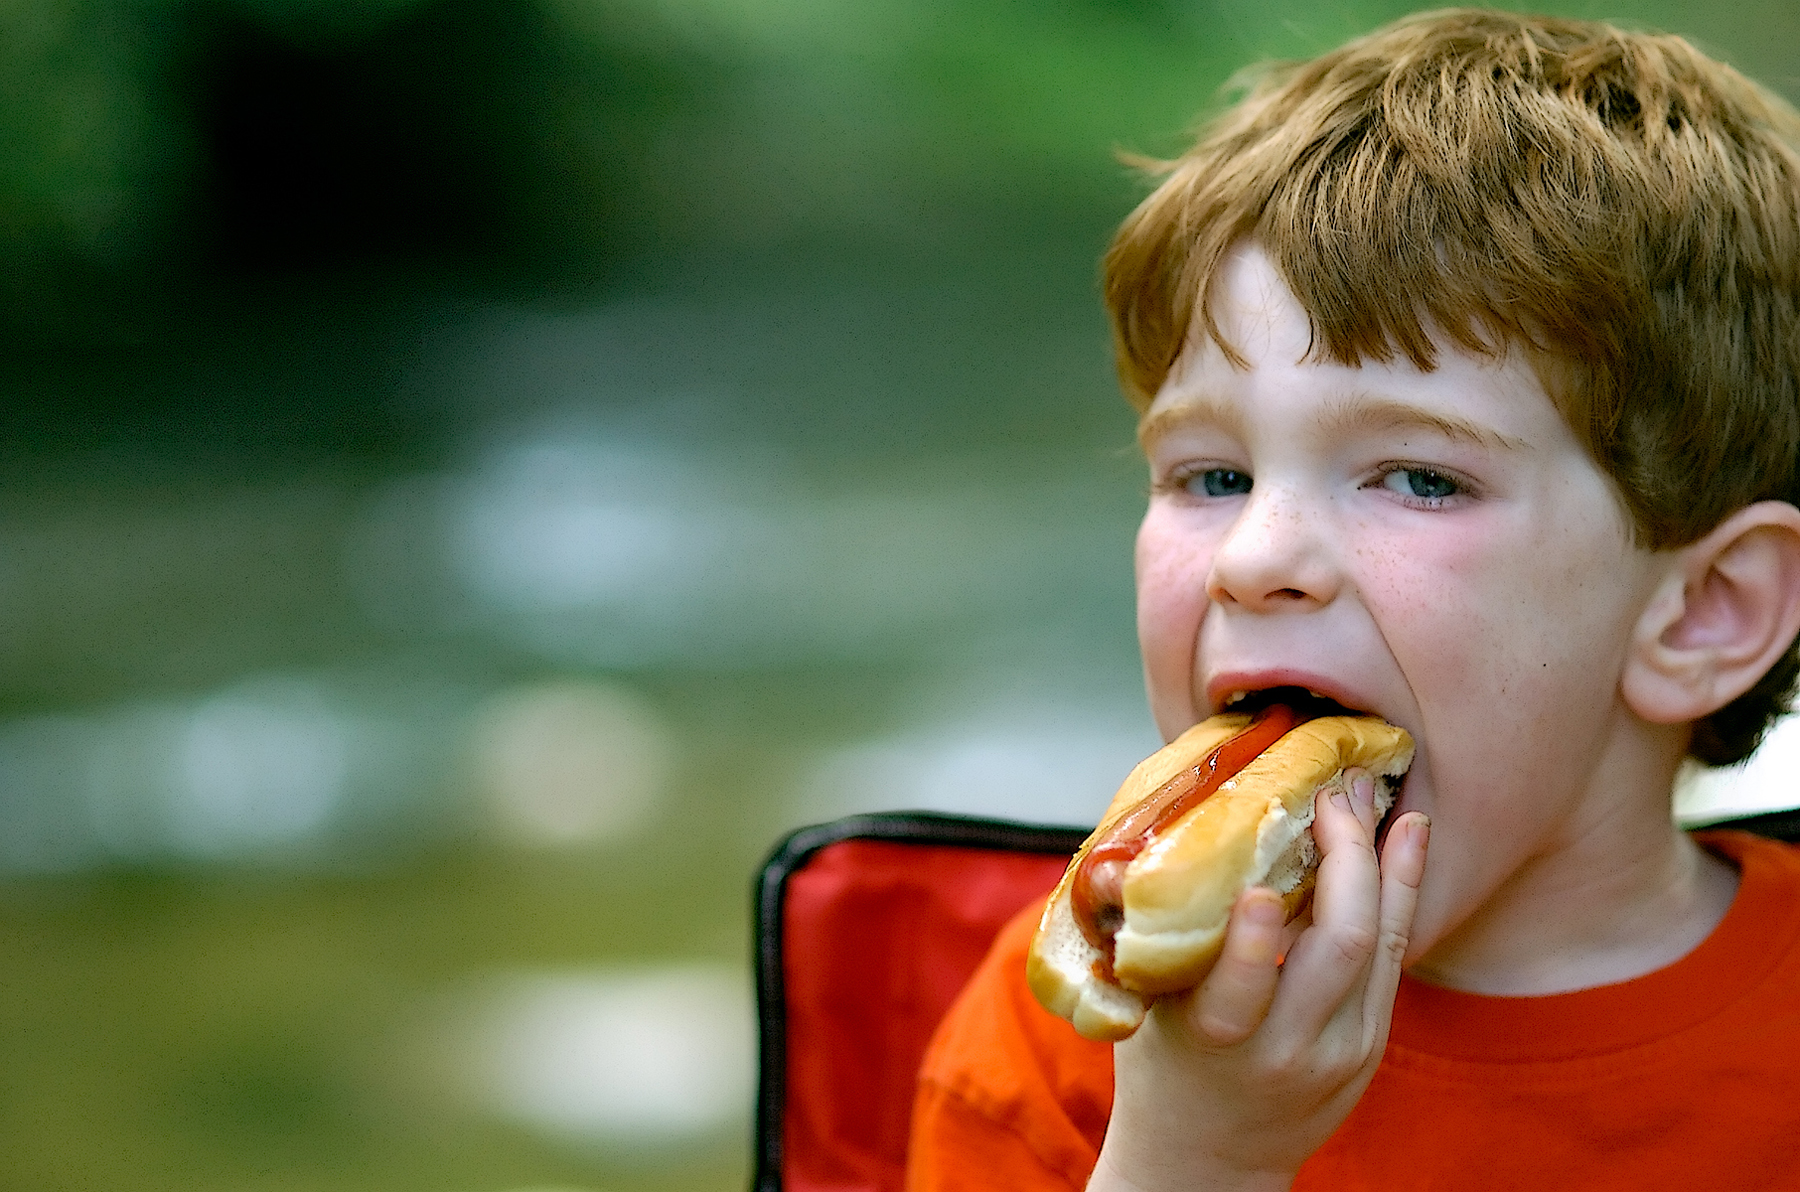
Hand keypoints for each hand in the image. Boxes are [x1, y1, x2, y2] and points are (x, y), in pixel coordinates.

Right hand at [1088, 770, 1429, 1191]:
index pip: (1240, 991)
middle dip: (1348, 858)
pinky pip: (1394, 957)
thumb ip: (1156, 928)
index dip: (1251, 940)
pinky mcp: (1370, 1046)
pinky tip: (1404, 840)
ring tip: (1379, 797)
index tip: (1253, 884)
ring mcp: (1342, 1051)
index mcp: (1216, 1040)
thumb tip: (1153, 824)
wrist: (1208, 1162)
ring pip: (1383, 945)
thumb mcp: (1144, 1004)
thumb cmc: (1160, 1062)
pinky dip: (1399, 892)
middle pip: (1341, 947)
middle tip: (1333, 794)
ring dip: (1387, 864)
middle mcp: (1288, 1049)